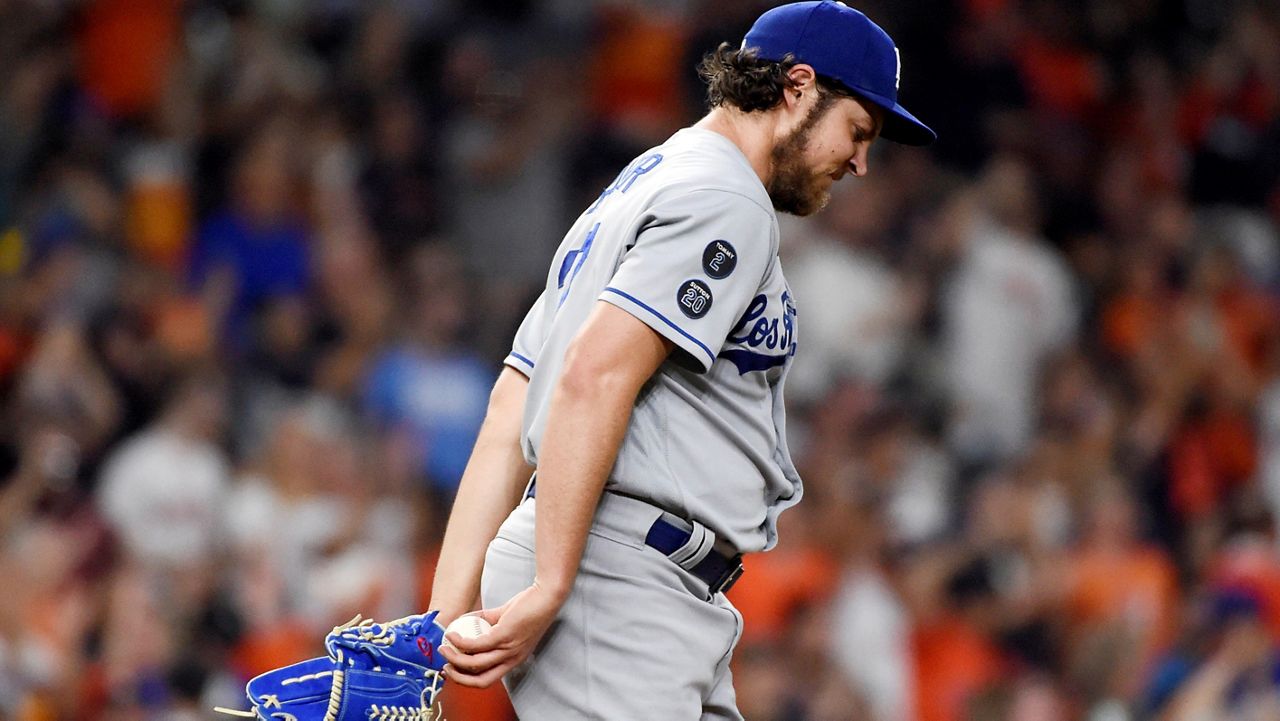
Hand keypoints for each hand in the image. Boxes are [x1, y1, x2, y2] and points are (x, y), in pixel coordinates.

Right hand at [440, 581, 563, 687]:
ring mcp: (508, 649)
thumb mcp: (507, 620)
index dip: (468, 679)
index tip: (454, 670)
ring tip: (444, 648)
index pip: (489, 678)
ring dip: (455, 658)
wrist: (547, 596)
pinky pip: (476, 644)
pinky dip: (460, 642)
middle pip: (480, 680)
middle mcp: (512, 659)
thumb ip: (488, 622)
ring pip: (475, 663)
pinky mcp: (504, 636)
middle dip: (459, 677)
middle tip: (445, 667)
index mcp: (514, 659)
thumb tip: (466, 620)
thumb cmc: (531, 606)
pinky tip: (453, 634)